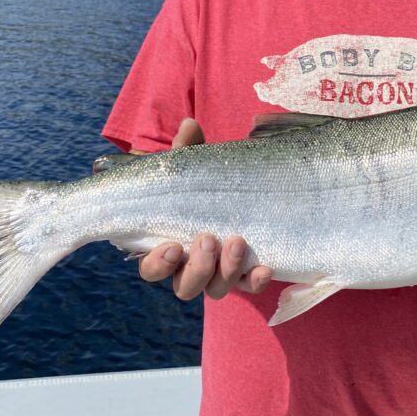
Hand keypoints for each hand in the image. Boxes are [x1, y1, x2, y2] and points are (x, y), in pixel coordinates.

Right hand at [135, 118, 273, 299]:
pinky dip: (255, 281)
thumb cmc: (200, 182)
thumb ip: (187, 150)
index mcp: (166, 246)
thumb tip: (189, 125)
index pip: (151, 269)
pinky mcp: (244, 274)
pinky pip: (248, 286)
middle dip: (197, 267)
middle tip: (208, 238)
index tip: (171, 246)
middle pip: (185, 286)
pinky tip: (264, 267)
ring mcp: (217, 273)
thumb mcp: (192, 165)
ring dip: (225, 271)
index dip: (158, 263)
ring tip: (236, 241)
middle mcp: (189, 267)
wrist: (234, 192)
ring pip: (215, 289)